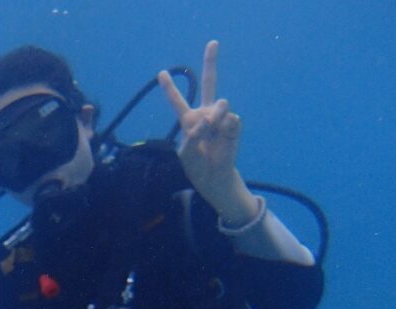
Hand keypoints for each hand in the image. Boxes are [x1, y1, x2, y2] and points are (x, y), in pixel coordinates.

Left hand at [158, 40, 257, 223]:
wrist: (214, 178)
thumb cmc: (197, 166)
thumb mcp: (187, 154)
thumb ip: (193, 136)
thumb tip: (208, 121)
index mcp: (189, 120)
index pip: (178, 101)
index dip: (170, 88)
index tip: (162, 73)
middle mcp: (205, 114)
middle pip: (209, 83)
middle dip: (211, 62)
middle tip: (213, 42)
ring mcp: (220, 118)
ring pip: (220, 105)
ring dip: (214, 117)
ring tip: (210, 131)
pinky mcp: (233, 125)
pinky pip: (230, 120)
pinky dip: (224, 129)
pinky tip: (222, 138)